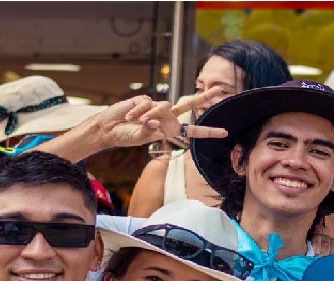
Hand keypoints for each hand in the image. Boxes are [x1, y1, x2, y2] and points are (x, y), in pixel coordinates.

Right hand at [95, 90, 226, 149]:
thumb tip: (155, 122)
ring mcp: (156, 107)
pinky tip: (129, 115)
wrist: (109, 128)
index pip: (191, 131)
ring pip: (163, 106)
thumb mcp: (139, 138)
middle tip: (218, 89)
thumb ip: (149, 131)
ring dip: (149, 115)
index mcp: (168, 130)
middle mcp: (165, 117)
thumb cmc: (125, 136)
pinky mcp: (145, 99)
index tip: (224, 132)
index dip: (207, 131)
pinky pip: (146, 103)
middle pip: (188, 105)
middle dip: (203, 97)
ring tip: (136, 122)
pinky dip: (138, 111)